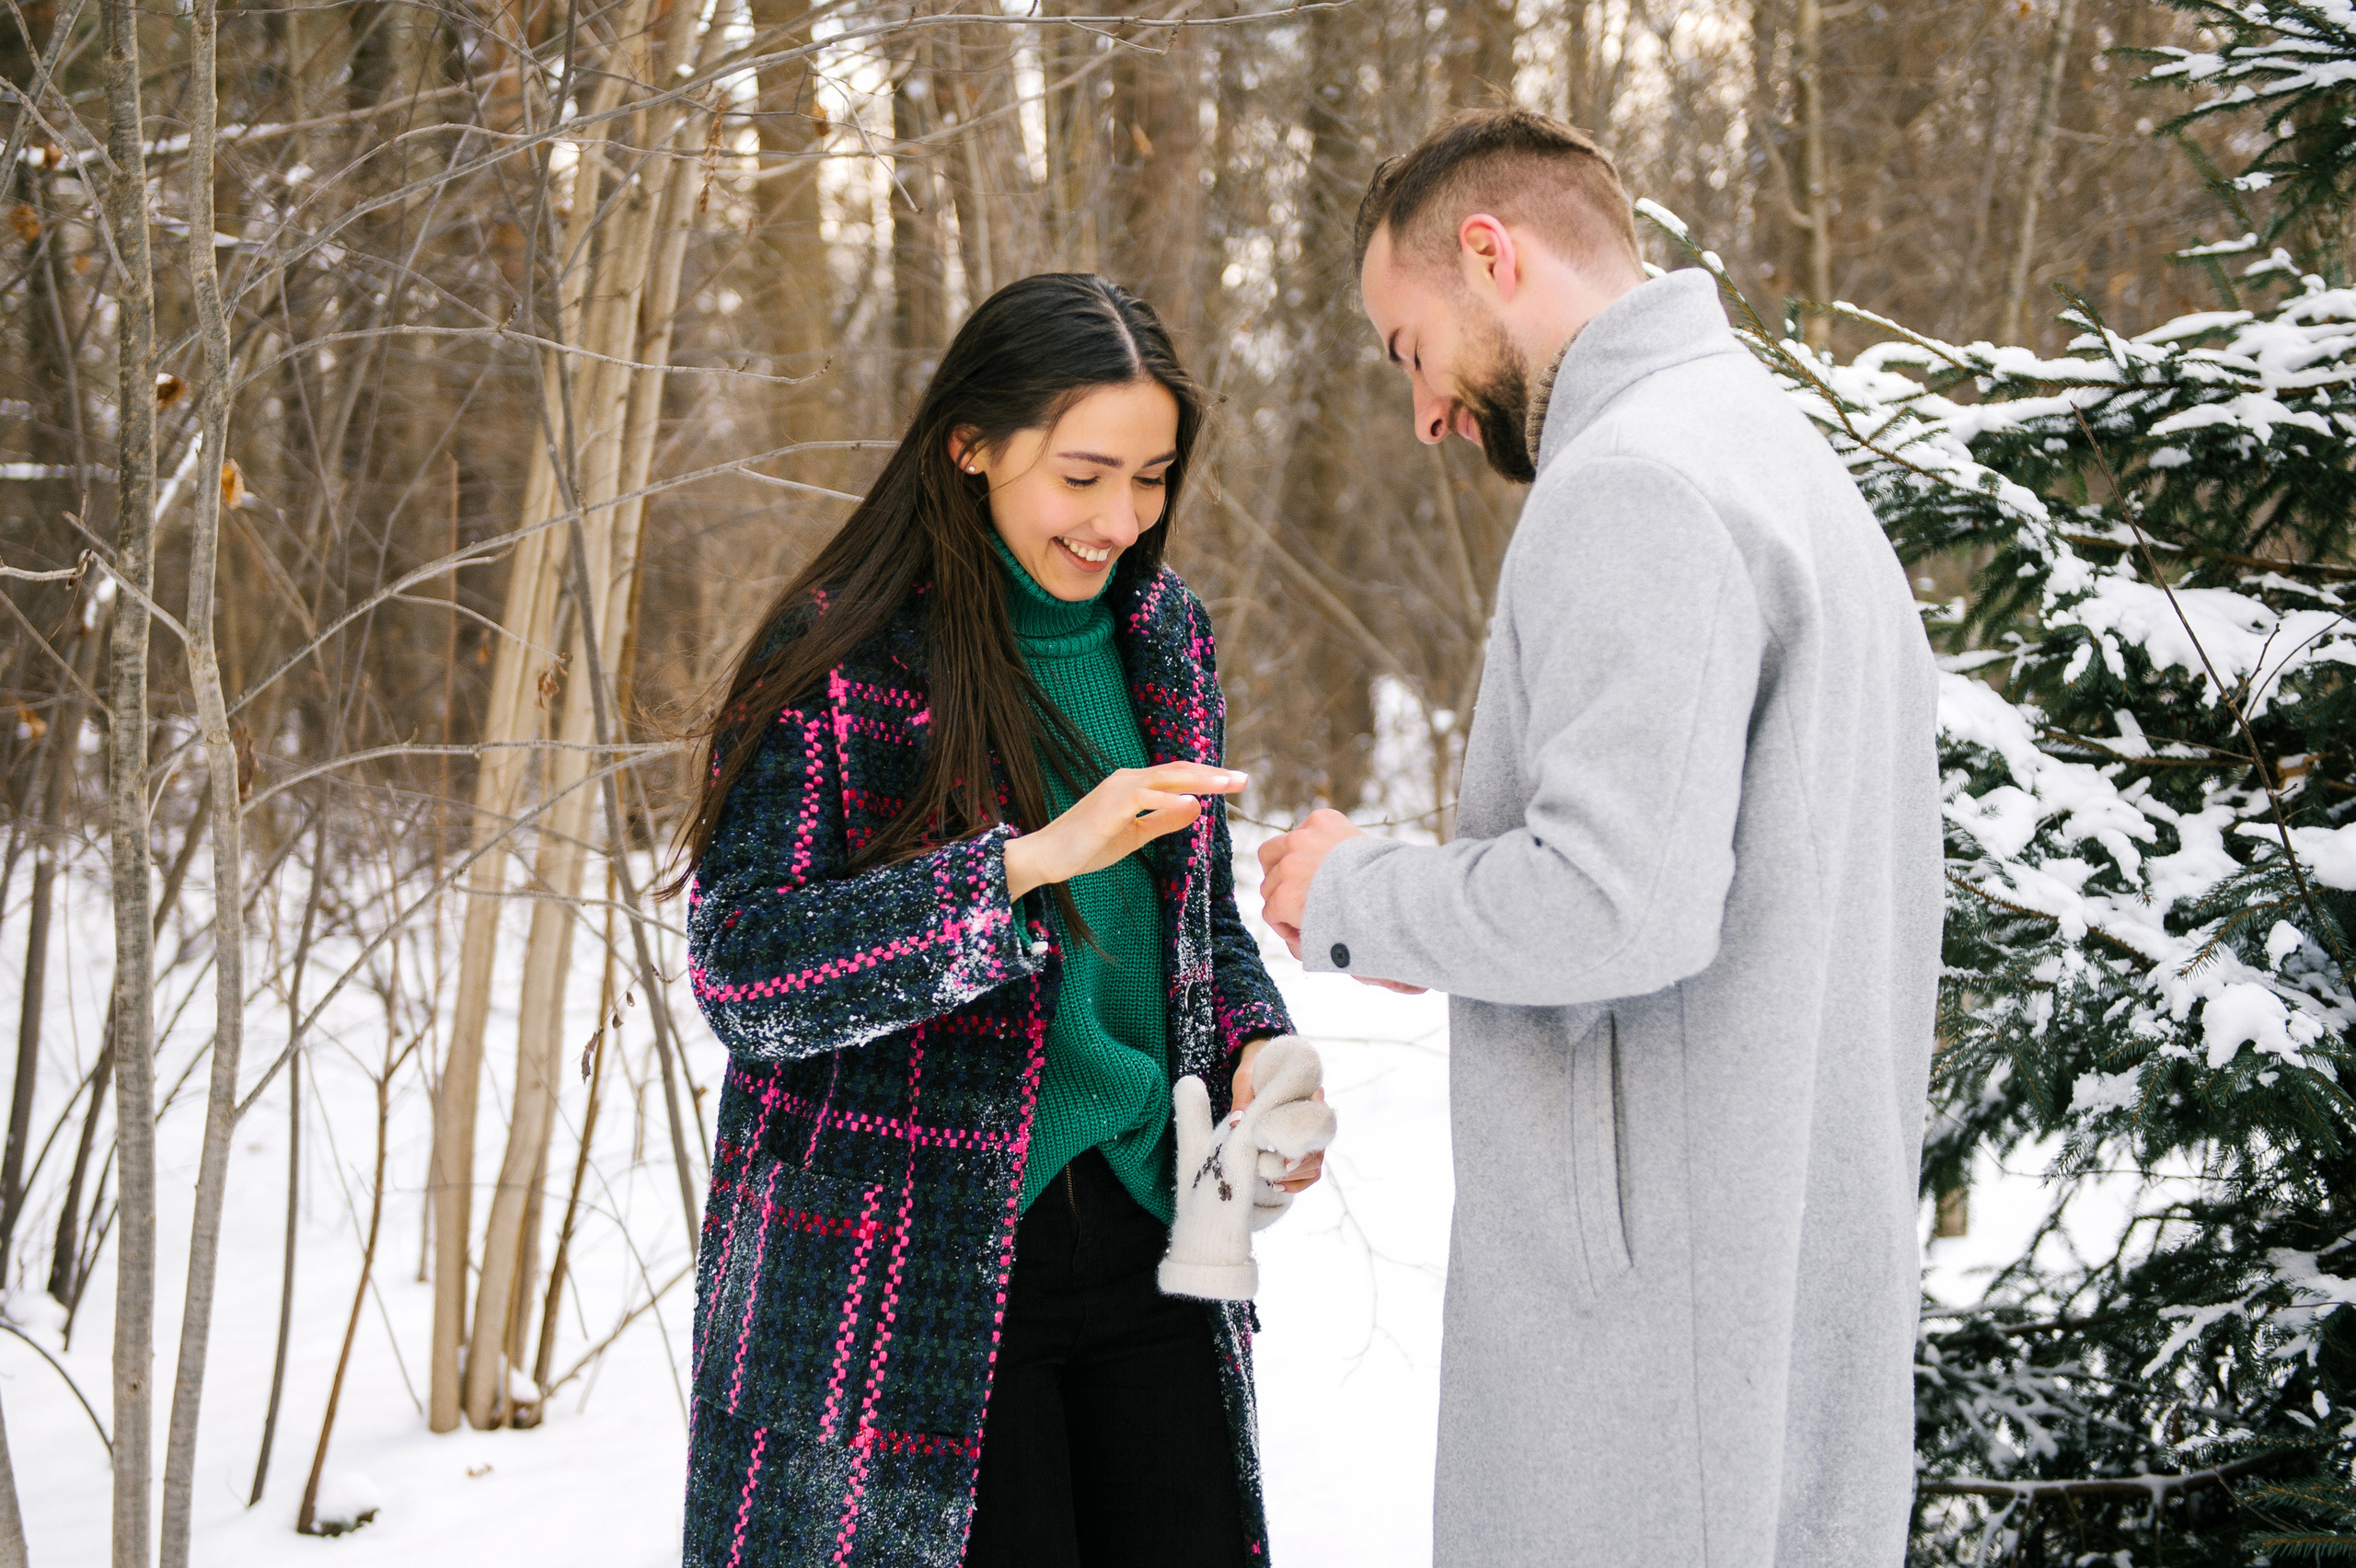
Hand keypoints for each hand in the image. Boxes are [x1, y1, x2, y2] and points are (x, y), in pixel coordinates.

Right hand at [1004, 762, 1245, 901]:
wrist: (1047, 857)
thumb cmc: (1087, 846)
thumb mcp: (1136, 835)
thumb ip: (1164, 820)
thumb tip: (1197, 808)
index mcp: (1134, 786)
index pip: (1178, 776)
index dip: (1208, 778)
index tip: (1236, 783)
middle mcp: (1127, 780)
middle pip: (1178, 771)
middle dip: (1212, 775)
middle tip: (1244, 779)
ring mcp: (1117, 790)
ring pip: (1165, 778)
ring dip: (1198, 780)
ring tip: (1227, 785)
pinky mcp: (1109, 807)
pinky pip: (1143, 798)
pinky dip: (1167, 799)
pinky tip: (1190, 802)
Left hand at [1232, 1037, 1323, 1193]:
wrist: (1256, 1070)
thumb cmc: (1252, 1073)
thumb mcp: (1245, 1080)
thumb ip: (1243, 1099)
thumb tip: (1237, 1122)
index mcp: (1305, 1097)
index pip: (1318, 1117)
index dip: (1305, 1133)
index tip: (1285, 1145)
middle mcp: (1310, 1121)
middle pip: (1318, 1149)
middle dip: (1296, 1162)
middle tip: (1271, 1165)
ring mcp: (1307, 1139)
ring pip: (1315, 1165)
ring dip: (1294, 1175)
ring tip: (1270, 1177)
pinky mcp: (1299, 1153)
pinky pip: (1309, 1175)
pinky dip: (1296, 1184)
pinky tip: (1276, 1185)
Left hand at [1256, 812, 1426, 991]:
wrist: (1392, 898)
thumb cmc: (1390, 881)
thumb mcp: (1367, 852)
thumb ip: (1343, 856)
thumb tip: (1326, 880)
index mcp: (1324, 821)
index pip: (1295, 838)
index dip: (1298, 863)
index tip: (1314, 883)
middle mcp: (1302, 837)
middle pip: (1271, 856)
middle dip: (1280, 878)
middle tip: (1300, 900)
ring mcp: (1291, 864)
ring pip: (1270, 888)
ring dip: (1284, 906)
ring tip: (1310, 922)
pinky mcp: (1284, 894)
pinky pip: (1271, 912)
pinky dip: (1284, 926)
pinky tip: (1306, 933)